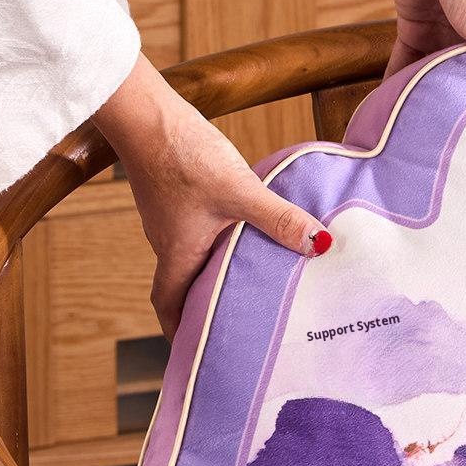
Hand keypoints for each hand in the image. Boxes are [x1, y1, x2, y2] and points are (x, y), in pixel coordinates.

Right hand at [95, 56, 330, 339]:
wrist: (145, 112)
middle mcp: (169, 242)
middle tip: (236, 324)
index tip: (197, 354)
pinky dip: (218, 241)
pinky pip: (196, 230)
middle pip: (184, 288)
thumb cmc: (182, 155)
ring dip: (215, 273)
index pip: (171, 309)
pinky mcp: (176, 194)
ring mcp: (170, 218)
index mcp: (177, 255)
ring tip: (250, 283)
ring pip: (193, 258)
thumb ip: (279, 219)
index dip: (181, 334)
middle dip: (205, 309)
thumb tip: (320, 245)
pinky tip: (243, 232)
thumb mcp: (239, 191)